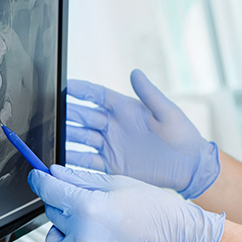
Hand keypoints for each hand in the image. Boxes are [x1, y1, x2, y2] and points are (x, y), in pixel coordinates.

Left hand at [28, 165, 224, 241]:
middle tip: (82, 199)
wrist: (181, 241)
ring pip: (53, 239)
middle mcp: (84, 235)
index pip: (49, 190)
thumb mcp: (116, 183)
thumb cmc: (156, 210)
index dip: (39, 179)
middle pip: (51, 212)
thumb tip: (55, 174)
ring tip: (84, 224)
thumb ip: (80, 179)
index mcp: (89, 207)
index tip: (37, 176)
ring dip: (62, 229)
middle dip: (61, 202)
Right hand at [66, 70, 219, 198]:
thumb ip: (149, 94)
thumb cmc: (182, 137)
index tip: (64, 87)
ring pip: (80, 138)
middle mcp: (112, 126)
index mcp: (124, 109)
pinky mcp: (110, 165)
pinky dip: (73, 160)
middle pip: (82, 117)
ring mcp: (109, 145)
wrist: (189, 169)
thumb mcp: (167, 113)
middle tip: (51, 114)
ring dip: (66, 137)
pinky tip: (62, 159)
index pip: (96, 95)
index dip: (80, 90)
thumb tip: (135, 72)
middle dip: (66, 114)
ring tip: (52, 137)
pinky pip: (86, 161)